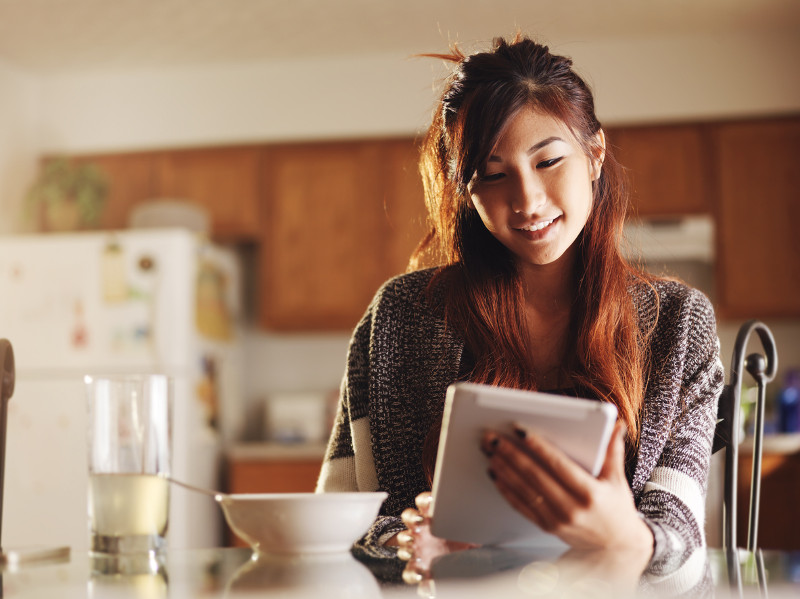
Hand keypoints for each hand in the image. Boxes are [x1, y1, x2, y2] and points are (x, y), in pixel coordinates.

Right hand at [391, 492, 476, 585]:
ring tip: (412, 551)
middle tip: (420, 521)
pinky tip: (421, 576)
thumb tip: (480, 516)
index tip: (432, 501)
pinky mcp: (418, 569)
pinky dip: (412, 574)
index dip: (425, 501)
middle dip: (412, 519)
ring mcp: (418, 549)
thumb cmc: (465, 542)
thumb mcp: (470, 531)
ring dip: (405, 545)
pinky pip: (409, 572)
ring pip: (402, 543)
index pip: (424, 503)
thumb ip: (471, 523)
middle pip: (409, 518)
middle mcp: (422, 531)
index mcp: (433, 518)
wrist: (466, 565)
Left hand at [481, 420, 652, 563]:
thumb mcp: (617, 479)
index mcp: (589, 492)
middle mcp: (571, 508)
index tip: (521, 431)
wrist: (615, 548)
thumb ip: (613, 450)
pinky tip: (495, 474)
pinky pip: (521, 506)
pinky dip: (505, 489)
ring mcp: (556, 519)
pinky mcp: (546, 527)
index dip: (538, 447)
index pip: (558, 465)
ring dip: (504, 469)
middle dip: (511, 453)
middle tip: (494, 438)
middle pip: (535, 475)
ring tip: (490, 451)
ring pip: (524, 489)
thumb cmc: (616, 509)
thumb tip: (618, 424)